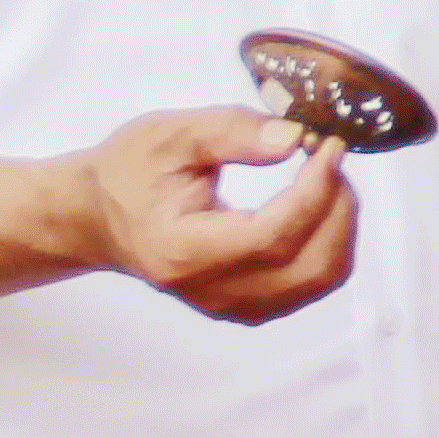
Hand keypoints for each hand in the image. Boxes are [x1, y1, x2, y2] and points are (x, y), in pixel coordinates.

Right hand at [80, 108, 359, 324]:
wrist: (98, 216)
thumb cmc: (128, 174)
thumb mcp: (170, 134)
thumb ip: (233, 132)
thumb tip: (293, 139)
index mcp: (183, 251)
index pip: (273, 235)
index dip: (315, 191)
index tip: (330, 148)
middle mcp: (209, 289)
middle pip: (310, 266)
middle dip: (338, 206)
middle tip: (331, 157)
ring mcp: (229, 305)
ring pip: (319, 280)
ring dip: (340, 226)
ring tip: (325, 178)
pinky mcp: (247, 305)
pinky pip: (311, 285)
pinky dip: (329, 244)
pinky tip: (315, 206)